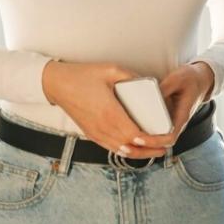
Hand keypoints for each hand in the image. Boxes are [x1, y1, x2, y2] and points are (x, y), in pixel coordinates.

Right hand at [41, 60, 165, 158]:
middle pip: (131, 147)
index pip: (135, 134)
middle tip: (167, 146)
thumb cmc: (83, 75)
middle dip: (151, 149)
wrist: (56, 84)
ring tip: (157, 151)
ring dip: (140, 154)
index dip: (152, 140)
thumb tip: (150, 84)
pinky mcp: (90, 133)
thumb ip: (132, 77)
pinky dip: (125, 152)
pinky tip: (136, 150)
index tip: (166, 139)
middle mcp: (102, 127)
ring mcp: (95, 132)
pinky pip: (110, 148)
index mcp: (109, 113)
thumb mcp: (111, 70)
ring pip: (121, 151)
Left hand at [132, 62, 214, 148]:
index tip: (139, 139)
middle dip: (144, 146)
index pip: (170, 138)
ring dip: (143, 141)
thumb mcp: (177, 79)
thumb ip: (163, 88)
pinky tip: (130, 126)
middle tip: (125, 143)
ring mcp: (172, 121)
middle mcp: (177, 122)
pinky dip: (144, 131)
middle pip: (161, 143)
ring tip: (124, 138)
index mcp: (182, 116)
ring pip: (158, 138)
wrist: (201, 79)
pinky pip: (155, 129)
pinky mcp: (167, 118)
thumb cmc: (191, 79)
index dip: (154, 142)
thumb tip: (149, 96)